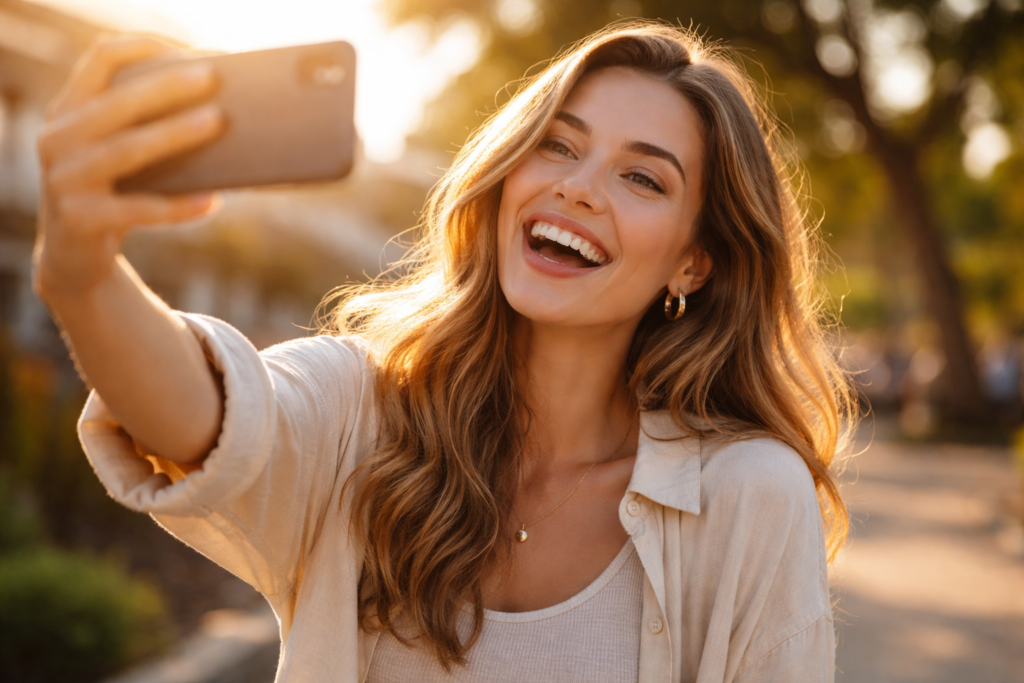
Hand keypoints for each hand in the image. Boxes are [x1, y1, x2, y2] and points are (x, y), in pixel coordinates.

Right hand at [33, 35, 223, 301]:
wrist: (73, 259)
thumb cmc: (113, 194)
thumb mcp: (115, 154)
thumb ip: (144, 127)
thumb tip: (224, 109)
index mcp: (67, 111)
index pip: (99, 59)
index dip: (143, 47)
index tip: (189, 50)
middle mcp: (57, 139)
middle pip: (117, 102)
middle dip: (166, 86)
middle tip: (212, 77)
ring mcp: (64, 181)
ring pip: (126, 150)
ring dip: (175, 134)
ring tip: (218, 123)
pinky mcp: (80, 220)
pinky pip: (139, 210)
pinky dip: (178, 206)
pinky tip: (212, 202)